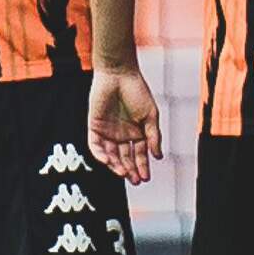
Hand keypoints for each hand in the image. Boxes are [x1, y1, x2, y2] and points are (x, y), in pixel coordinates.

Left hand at [88, 67, 163, 184]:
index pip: (139, 154)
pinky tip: (109, 162)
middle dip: (130, 170)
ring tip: (124, 174)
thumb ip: (153, 137)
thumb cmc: (137, 91)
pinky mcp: (95, 127)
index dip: (142, 166)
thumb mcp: (150, 116)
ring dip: (116, 166)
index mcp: (136, 132)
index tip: (146, 178)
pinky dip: (101, 155)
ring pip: (110, 155)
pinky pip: (96, 146)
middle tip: (136, 180)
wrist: (119, 74)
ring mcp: (108, 132)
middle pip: (125, 158)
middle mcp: (122, 135)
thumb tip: (159, 156)